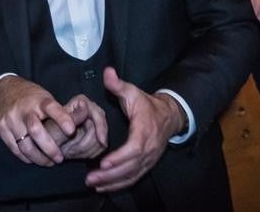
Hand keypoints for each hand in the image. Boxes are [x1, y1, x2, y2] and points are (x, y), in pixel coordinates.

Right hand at [0, 75, 77, 165]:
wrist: (5, 90)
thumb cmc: (32, 97)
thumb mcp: (45, 97)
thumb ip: (58, 112)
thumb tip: (80, 124)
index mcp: (39, 100)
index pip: (51, 108)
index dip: (62, 119)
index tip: (71, 131)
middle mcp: (24, 109)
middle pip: (36, 131)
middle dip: (50, 148)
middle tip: (60, 158)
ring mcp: (11, 119)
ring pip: (25, 145)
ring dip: (38, 158)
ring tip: (49, 162)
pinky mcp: (2, 129)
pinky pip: (15, 149)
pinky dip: (26, 157)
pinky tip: (34, 159)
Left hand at [44, 95, 107, 159]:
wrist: (42, 145)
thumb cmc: (46, 134)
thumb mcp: (56, 128)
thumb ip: (72, 118)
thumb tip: (84, 104)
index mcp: (80, 103)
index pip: (97, 113)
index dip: (101, 127)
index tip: (101, 141)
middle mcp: (88, 111)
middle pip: (101, 128)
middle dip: (91, 143)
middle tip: (74, 152)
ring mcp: (91, 124)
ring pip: (101, 140)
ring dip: (87, 150)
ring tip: (71, 153)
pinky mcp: (92, 136)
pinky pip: (98, 147)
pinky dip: (88, 154)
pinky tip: (76, 155)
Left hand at [85, 67, 183, 192]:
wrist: (168, 116)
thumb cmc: (147, 105)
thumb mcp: (133, 92)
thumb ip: (118, 85)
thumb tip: (107, 72)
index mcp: (144, 130)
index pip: (134, 148)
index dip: (120, 157)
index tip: (104, 163)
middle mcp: (149, 148)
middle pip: (130, 166)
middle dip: (110, 174)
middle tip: (90, 179)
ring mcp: (149, 158)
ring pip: (131, 175)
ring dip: (112, 182)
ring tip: (93, 184)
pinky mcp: (147, 164)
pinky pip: (134, 177)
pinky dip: (119, 184)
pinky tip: (104, 187)